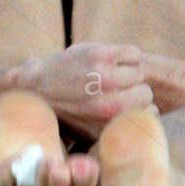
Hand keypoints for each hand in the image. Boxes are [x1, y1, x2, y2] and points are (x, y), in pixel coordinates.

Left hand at [17, 43, 154, 141]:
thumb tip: (147, 125)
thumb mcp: (91, 131)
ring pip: (139, 73)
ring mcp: (105, 78)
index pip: (149, 115)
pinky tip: (113, 62)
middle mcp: (109, 105)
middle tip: (119, 91)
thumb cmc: (67, 112)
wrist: (36, 87)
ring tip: (113, 76)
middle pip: (146, 94)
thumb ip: (118, 129)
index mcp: (108, 126)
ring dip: (129, 74)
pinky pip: (134, 54)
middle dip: (135, 92)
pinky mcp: (100, 55)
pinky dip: (128, 56)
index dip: (140, 110)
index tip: (128, 107)